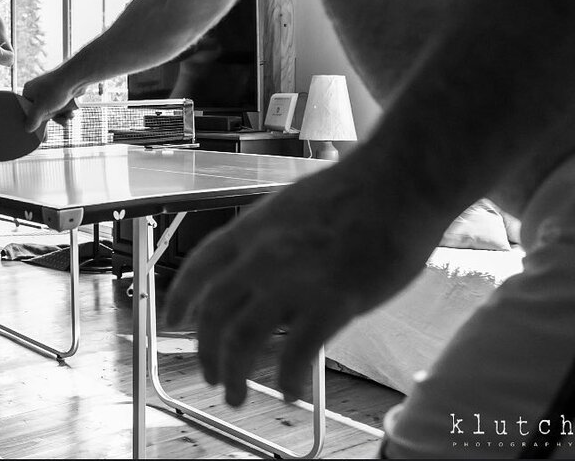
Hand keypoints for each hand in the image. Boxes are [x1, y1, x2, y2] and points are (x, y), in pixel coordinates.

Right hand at [22, 71, 78, 132]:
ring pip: (52, 111)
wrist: (76, 78)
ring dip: (60, 118)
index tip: (35, 133)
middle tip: (46, 137)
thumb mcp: (41, 109)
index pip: (25, 110)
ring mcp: (50, 91)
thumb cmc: (56, 90)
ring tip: (66, 121)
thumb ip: (33, 120)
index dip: (31, 122)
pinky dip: (65, 112)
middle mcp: (38, 90)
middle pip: (40, 112)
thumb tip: (27, 129)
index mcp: (28, 91)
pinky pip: (61, 107)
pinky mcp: (61, 92)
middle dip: (48, 121)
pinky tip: (71, 114)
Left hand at [164, 162, 439, 406]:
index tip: (172, 320)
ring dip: (233, 374)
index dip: (180, 298)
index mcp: (252, 228)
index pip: (199, 267)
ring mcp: (294, 279)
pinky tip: (290, 392)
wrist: (402, 179)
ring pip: (242, 339)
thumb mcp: (293, 206)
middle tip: (212, 376)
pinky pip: (297, 353)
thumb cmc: (358, 189)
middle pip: (213, 313)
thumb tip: (264, 268)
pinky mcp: (332, 301)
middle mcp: (262, 255)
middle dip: (206, 352)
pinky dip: (288, 379)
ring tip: (236, 396)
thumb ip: (273, 239)